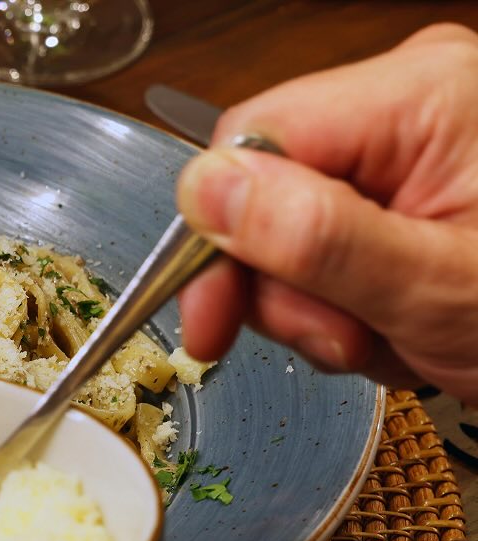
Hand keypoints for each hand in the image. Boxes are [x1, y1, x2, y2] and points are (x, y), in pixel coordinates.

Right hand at [176, 23, 477, 401]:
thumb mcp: (435, 289)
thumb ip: (319, 239)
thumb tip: (209, 192)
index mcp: (420, 96)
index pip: (253, 140)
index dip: (218, 235)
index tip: (210, 317)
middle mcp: (411, 102)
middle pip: (268, 190)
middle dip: (288, 285)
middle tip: (340, 340)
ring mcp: (412, 145)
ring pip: (290, 229)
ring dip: (322, 307)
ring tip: (388, 338)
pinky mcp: (410, 185)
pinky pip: (328, 242)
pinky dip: (350, 302)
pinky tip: (397, 324)